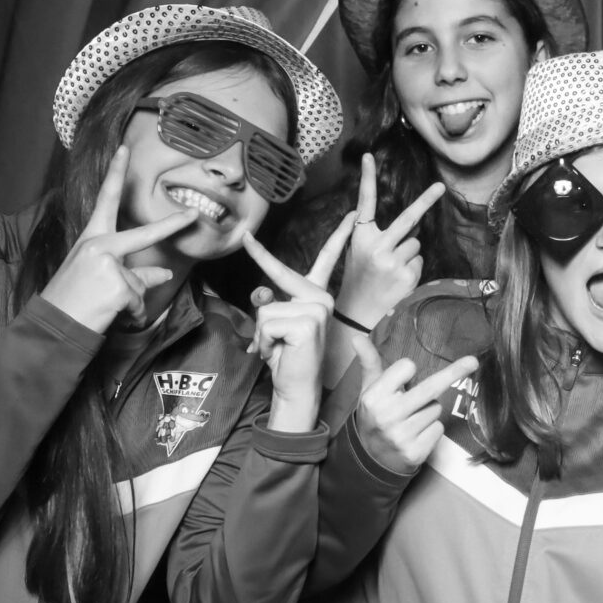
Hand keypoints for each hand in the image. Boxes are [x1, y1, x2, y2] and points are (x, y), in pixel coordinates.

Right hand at [40, 146, 197, 333]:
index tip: (125, 148)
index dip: (116, 173)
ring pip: (140, 283)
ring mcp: (108, 265)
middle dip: (173, 224)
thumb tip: (164, 273)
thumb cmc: (73, 299)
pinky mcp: (117, 286)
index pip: (105, 199)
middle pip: (145, 234)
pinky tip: (109, 315)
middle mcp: (99, 245)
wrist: (52, 326)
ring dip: (130, 301)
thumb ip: (132, 272)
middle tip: (194, 214)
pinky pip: (138, 302)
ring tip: (103, 307)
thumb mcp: (98, 277)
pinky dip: (131, 314)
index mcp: (91, 239)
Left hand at [242, 213, 351, 430]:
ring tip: (277, 348)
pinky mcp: (308, 320)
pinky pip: (267, 322)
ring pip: (266, 308)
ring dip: (262, 333)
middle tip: (251, 258)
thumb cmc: (286, 358)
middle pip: (277, 279)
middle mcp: (322, 298)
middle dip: (261, 276)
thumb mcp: (274, 326)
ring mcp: (318, 308)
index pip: (325, 259)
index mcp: (317, 296)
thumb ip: (269, 304)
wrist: (297, 388)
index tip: (351, 214)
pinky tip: (280, 352)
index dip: (336, 235)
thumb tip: (262, 294)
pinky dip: (264, 341)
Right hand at [334, 153, 444, 330]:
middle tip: (440, 187)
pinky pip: (419, 260)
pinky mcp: (407, 276)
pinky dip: (413, 267)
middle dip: (426, 201)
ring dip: (409, 252)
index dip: (366, 179)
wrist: (357, 311)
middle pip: (408, 218)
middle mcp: (377, 247)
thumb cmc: (358, 276)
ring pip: (416, 243)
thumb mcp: (354, 251)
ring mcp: (393, 262)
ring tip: (392, 268)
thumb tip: (373, 212)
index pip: (365, 203)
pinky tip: (398, 278)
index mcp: (361, 237)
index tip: (368, 157)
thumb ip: (366, 231)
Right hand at [349, 336, 479, 472]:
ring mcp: (401, 436)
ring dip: (429, 411)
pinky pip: (439, 429)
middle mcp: (387, 416)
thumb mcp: (369, 389)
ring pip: (436, 409)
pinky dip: (432, 429)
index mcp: (374, 397)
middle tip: (473, 361)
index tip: (405, 375)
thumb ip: (369, 363)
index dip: (407, 370)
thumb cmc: (375, 415)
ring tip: (410, 419)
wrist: (371, 459)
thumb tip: (356, 336)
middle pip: (430, 387)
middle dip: (454, 373)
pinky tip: (416, 435)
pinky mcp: (415, 453)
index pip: (406, 367)